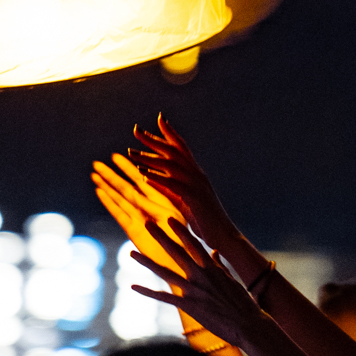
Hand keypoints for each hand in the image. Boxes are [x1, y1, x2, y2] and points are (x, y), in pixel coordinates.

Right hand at [92, 152, 187, 274]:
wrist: (182, 260)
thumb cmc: (184, 237)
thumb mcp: (174, 212)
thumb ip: (162, 197)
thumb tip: (152, 178)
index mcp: (158, 201)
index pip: (140, 180)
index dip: (127, 168)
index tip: (115, 156)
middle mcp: (145, 209)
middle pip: (124, 188)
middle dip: (111, 176)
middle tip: (96, 163)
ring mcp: (137, 219)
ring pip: (118, 199)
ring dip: (106, 186)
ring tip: (93, 175)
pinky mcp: (133, 231)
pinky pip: (119, 213)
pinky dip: (109, 202)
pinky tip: (99, 192)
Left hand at [127, 114, 236, 252]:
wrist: (224, 237)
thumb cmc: (206, 221)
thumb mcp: (185, 201)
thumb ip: (169, 188)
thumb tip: (150, 177)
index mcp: (196, 174)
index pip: (182, 147)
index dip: (170, 132)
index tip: (158, 118)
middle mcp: (197, 175)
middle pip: (174, 150)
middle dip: (154, 139)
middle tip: (135, 129)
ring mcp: (197, 185)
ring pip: (171, 165)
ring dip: (150, 157)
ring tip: (130, 153)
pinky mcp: (194, 198)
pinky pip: (173, 185)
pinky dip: (157, 178)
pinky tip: (143, 175)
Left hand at [131, 219, 265, 350]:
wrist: (249, 325)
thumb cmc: (243, 304)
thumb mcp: (231, 280)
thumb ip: (219, 265)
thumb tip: (214, 252)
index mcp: (211, 267)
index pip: (193, 243)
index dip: (181, 230)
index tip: (170, 219)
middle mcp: (200, 275)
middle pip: (176, 251)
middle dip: (160, 236)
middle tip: (147, 223)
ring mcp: (193, 290)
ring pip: (165, 272)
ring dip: (146, 262)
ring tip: (131, 253)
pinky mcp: (189, 306)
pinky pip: (164, 297)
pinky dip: (148, 292)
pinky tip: (134, 286)